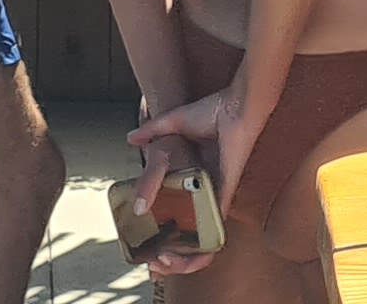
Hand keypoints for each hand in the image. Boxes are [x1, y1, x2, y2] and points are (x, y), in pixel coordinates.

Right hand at [122, 111, 231, 275]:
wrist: (236, 106)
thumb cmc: (214, 111)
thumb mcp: (174, 124)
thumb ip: (152, 131)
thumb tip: (130, 138)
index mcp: (192, 180)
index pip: (177, 217)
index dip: (161, 235)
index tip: (145, 245)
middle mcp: (203, 194)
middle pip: (189, 239)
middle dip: (170, 258)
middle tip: (151, 261)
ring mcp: (214, 198)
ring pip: (202, 244)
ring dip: (181, 261)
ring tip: (160, 261)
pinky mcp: (223, 198)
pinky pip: (215, 235)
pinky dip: (199, 251)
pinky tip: (176, 255)